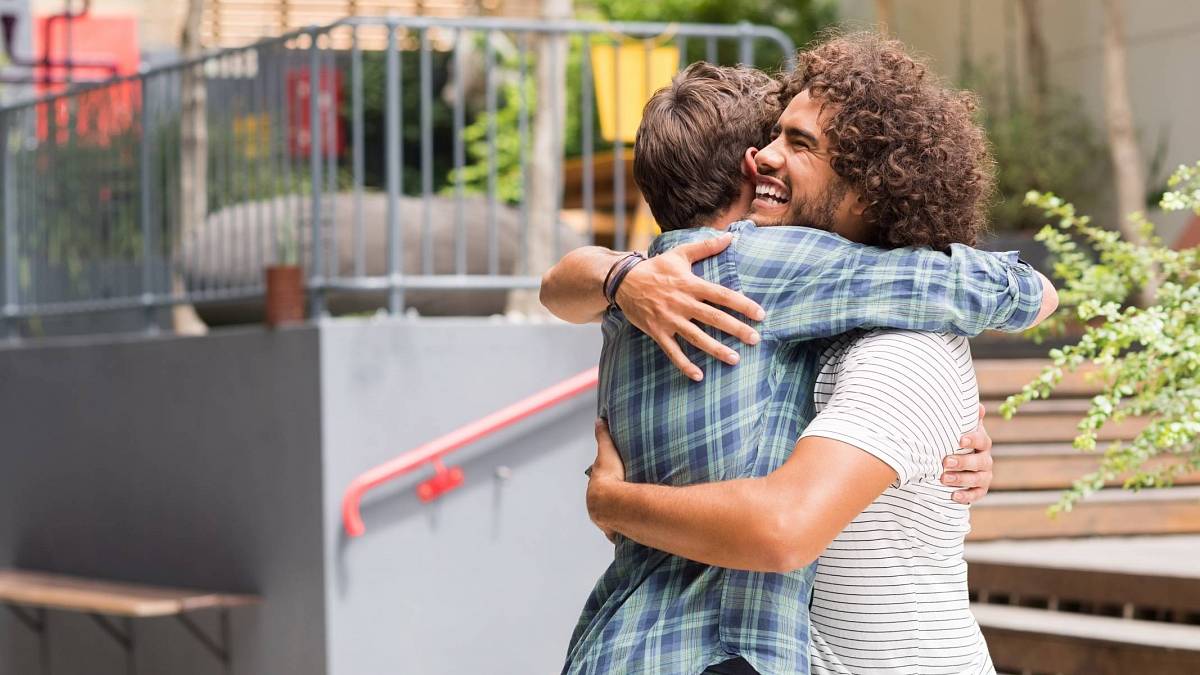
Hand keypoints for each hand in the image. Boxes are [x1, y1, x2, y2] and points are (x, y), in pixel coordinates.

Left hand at [587, 419, 626, 542]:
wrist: (611, 502)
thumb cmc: (609, 477)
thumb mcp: (607, 452)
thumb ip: (603, 436)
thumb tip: (599, 419)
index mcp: (594, 491)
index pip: (599, 487)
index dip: (606, 485)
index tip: (612, 485)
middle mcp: (596, 508)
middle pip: (604, 505)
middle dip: (611, 504)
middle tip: (622, 501)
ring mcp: (605, 521)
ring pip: (611, 520)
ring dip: (617, 519)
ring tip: (628, 518)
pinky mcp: (614, 532)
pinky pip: (619, 533)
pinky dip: (623, 533)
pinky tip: (630, 534)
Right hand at [614, 234, 765, 381]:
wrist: (623, 280)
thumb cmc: (655, 267)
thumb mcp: (680, 254)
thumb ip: (706, 247)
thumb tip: (730, 236)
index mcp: (690, 284)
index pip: (722, 295)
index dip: (743, 304)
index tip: (760, 314)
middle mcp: (682, 303)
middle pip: (714, 317)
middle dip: (736, 329)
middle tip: (755, 339)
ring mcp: (669, 319)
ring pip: (697, 337)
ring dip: (716, 349)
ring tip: (735, 359)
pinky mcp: (657, 331)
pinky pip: (672, 352)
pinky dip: (684, 364)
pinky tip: (699, 376)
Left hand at [941, 404, 993, 504]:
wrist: (953, 462)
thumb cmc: (955, 441)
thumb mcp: (959, 428)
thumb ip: (965, 419)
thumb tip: (978, 406)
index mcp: (982, 443)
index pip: (982, 440)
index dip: (973, 440)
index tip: (960, 440)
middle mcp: (985, 459)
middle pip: (979, 462)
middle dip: (963, 462)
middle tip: (945, 461)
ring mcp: (984, 475)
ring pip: (978, 479)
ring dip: (961, 479)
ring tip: (943, 478)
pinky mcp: (980, 489)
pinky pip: (977, 494)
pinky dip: (967, 496)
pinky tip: (954, 496)